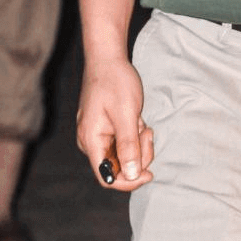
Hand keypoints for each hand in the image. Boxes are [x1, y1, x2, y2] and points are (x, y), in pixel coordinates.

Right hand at [76, 56, 154, 190]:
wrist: (108, 59)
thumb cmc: (115, 82)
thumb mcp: (127, 115)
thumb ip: (129, 146)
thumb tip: (132, 175)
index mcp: (91, 140)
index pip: (107, 178)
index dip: (129, 181)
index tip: (149, 173)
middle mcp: (91, 142)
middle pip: (119, 168)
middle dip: (139, 155)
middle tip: (147, 132)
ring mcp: (98, 136)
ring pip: (124, 156)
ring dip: (139, 144)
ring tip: (142, 122)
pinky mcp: (107, 130)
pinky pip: (124, 144)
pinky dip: (136, 136)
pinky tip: (138, 120)